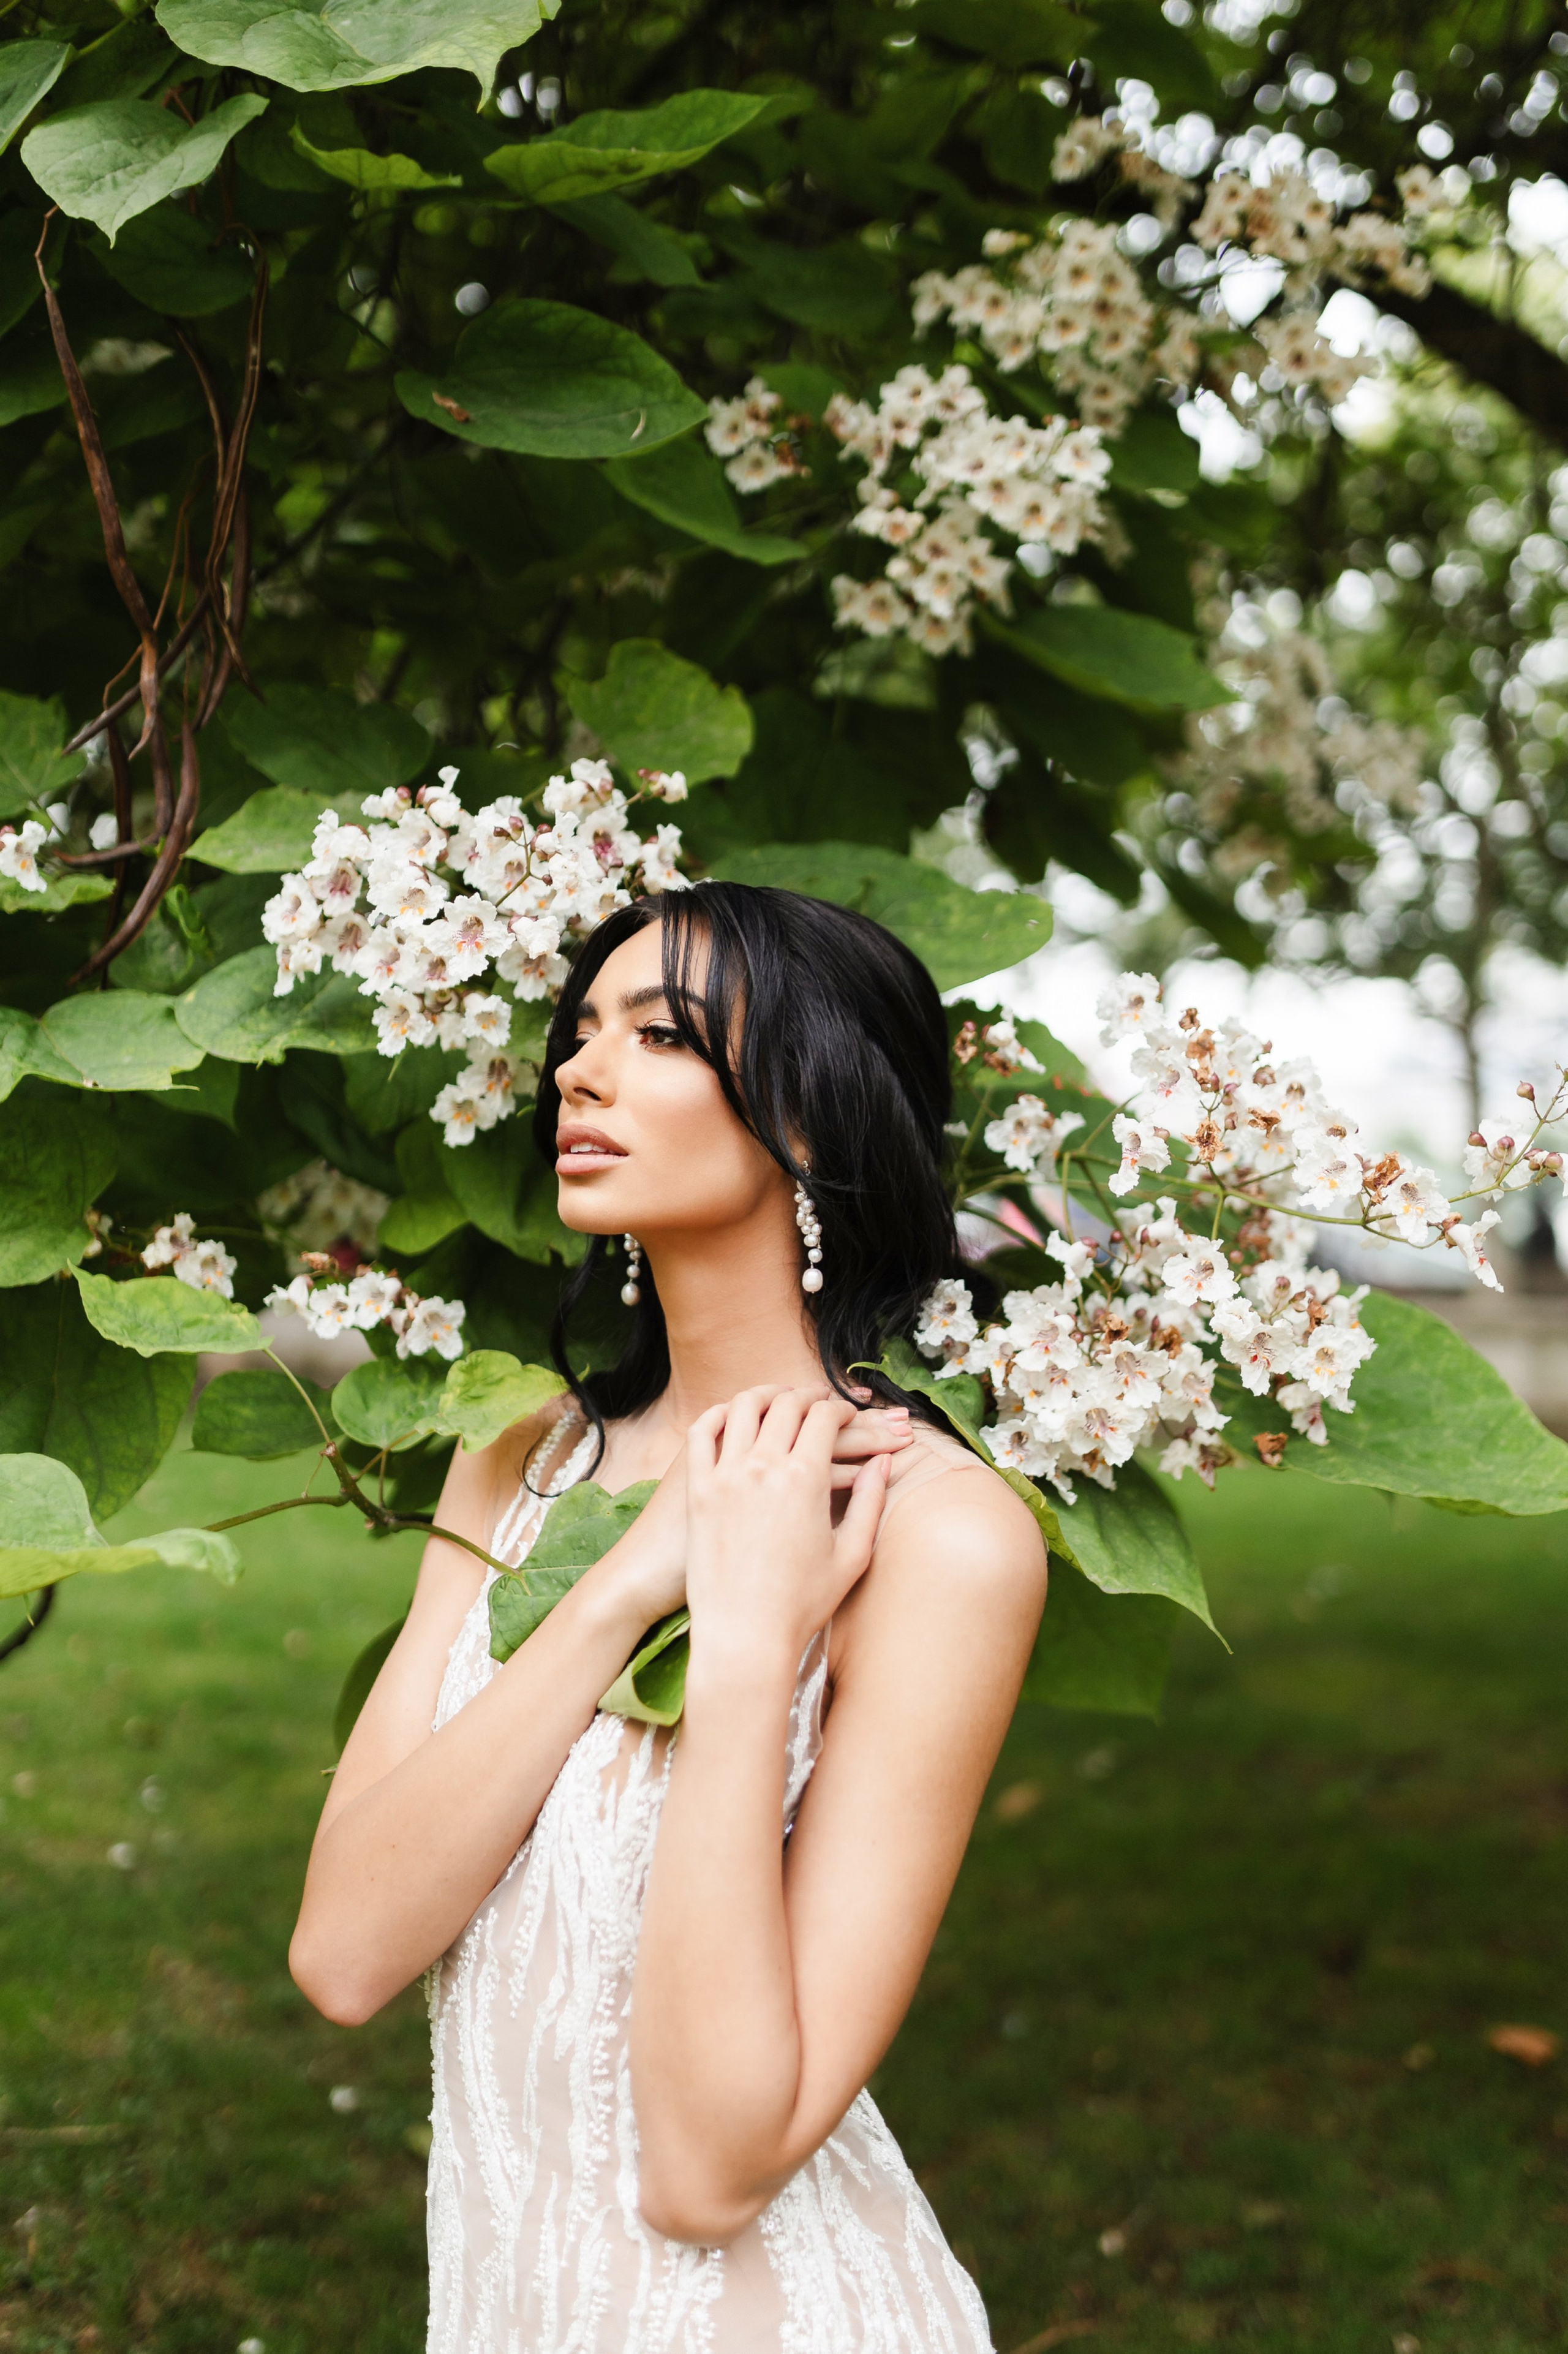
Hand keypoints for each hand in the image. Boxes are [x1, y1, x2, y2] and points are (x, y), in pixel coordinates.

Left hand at [683, 1387, 895, 1670]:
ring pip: (741, 1407)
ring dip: (763, 1395)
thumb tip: (884, 1461)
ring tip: (776, 1400)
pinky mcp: (696, 1491)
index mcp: (806, 1478)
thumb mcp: (852, 1555)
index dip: (839, 1408)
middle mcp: (763, 1467)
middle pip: (785, 1403)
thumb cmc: (802, 1603)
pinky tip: (729, 1417)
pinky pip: (701, 1434)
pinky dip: (716, 1415)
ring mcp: (725, 1476)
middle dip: (806, 1395)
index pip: (824, 1416)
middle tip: (815, 1401)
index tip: (844, 1414)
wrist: (745, 1636)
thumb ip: (872, 1502)